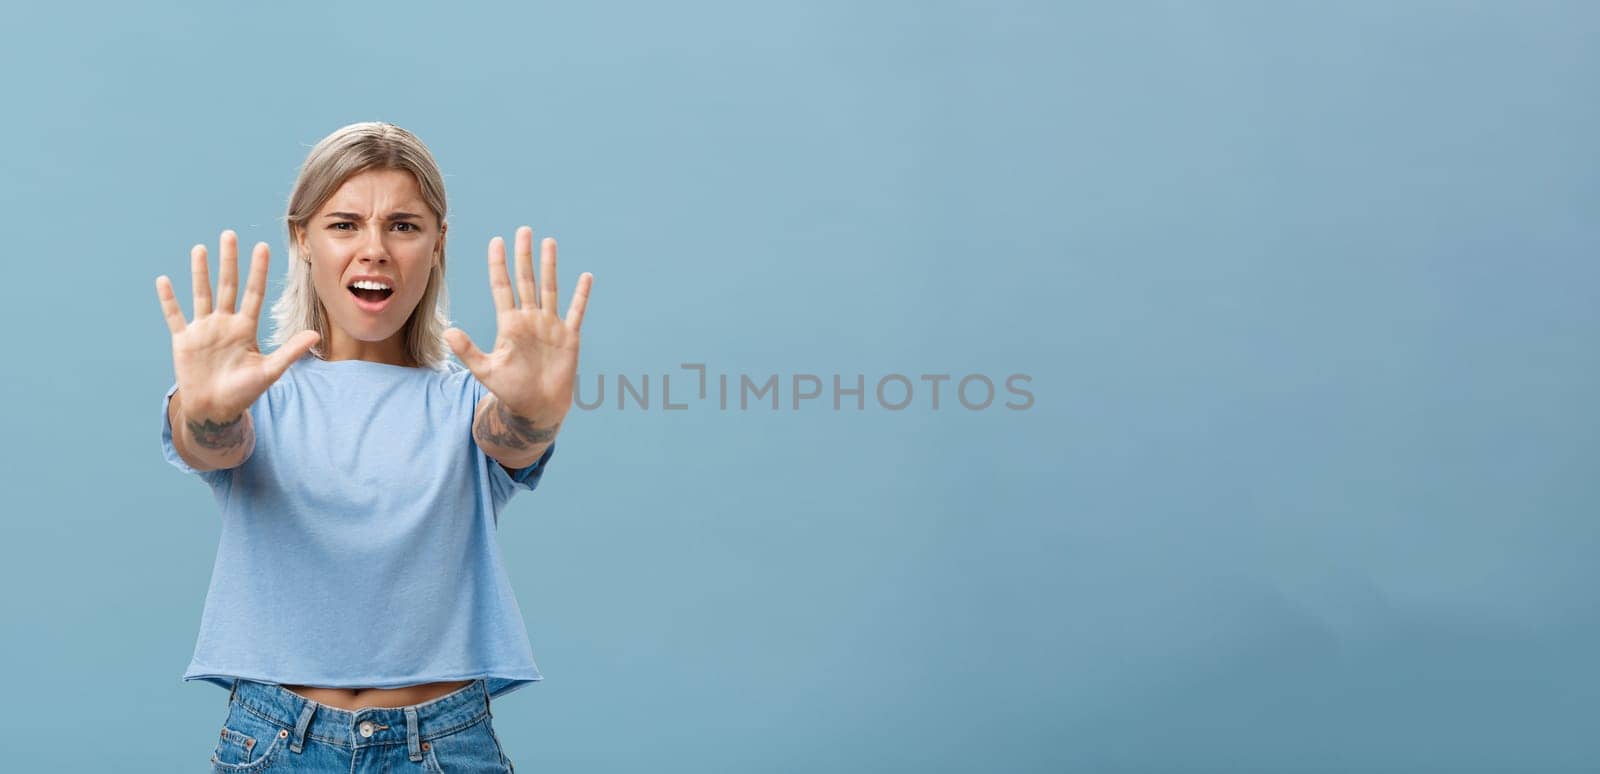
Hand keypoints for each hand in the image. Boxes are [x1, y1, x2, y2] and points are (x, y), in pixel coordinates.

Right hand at [155, 230, 320, 420]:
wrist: (215, 409)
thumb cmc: (243, 392)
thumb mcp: (269, 371)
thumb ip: (290, 351)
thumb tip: (316, 335)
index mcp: (246, 328)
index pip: (254, 293)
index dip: (257, 271)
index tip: (262, 246)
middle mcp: (224, 323)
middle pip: (227, 286)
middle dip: (229, 261)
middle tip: (229, 235)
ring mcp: (203, 329)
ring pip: (201, 294)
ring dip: (200, 272)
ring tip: (200, 248)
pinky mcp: (184, 340)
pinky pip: (175, 316)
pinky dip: (169, 300)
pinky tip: (164, 280)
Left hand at [444, 226, 592, 419]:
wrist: (536, 408)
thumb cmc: (510, 391)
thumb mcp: (486, 371)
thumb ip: (468, 351)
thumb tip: (449, 333)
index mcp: (509, 324)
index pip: (502, 286)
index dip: (499, 264)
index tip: (496, 241)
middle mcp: (529, 319)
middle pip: (526, 280)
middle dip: (524, 256)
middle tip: (523, 231)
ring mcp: (550, 326)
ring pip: (550, 289)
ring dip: (550, 266)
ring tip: (549, 242)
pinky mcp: (568, 337)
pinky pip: (576, 311)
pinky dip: (581, 295)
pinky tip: (585, 277)